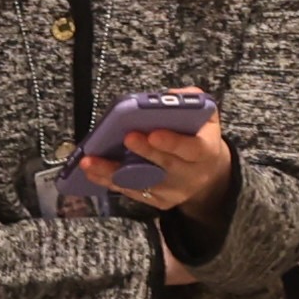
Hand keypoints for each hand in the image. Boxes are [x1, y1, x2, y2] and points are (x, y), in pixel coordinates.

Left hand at [89, 114, 237, 234]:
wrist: (206, 170)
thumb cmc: (199, 136)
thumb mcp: (205, 115)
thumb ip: (191, 101)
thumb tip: (168, 97)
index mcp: (206, 151)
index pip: (192, 148)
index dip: (173, 142)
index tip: (153, 133)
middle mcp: (191, 175)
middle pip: (165, 166)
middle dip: (143, 152)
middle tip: (124, 139)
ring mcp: (174, 191)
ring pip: (142, 183)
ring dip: (114, 172)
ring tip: (91, 161)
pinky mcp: (159, 201)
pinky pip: (133, 192)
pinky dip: (110, 181)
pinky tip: (92, 172)